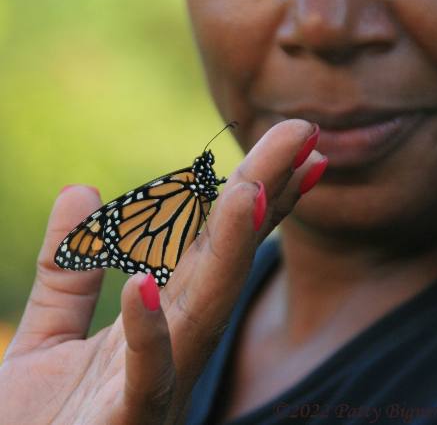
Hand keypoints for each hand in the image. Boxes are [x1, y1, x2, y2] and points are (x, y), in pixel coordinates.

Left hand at [0, 120, 325, 424]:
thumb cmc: (37, 421)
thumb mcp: (48, 329)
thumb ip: (68, 265)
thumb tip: (81, 191)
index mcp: (160, 319)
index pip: (215, 244)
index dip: (253, 197)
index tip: (288, 152)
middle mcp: (173, 344)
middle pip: (225, 259)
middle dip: (266, 195)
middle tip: (303, 135)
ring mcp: (155, 384)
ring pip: (202, 309)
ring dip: (228, 248)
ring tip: (251, 190)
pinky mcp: (122, 422)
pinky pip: (142, 374)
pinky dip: (148, 330)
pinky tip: (147, 283)